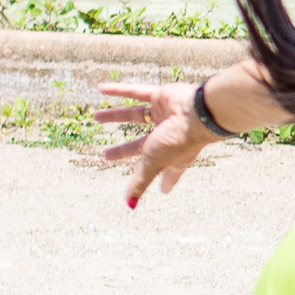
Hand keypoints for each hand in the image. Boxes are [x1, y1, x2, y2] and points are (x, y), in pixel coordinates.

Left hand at [96, 81, 212, 208]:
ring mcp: (163, 116)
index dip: (164, 181)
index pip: (166, 172)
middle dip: (125, 151)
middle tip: (107, 155)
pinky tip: (100, 88)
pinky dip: (118, 90)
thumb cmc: (179, 141)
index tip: (163, 190)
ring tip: (96, 117)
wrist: (198, 112)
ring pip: (134, 116)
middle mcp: (167, 136)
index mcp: (171, 155)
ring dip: (114, 116)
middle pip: (140, 145)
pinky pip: (136, 91)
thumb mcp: (154, 163)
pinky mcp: (160, 96)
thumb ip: (140, 182)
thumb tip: (130, 206)